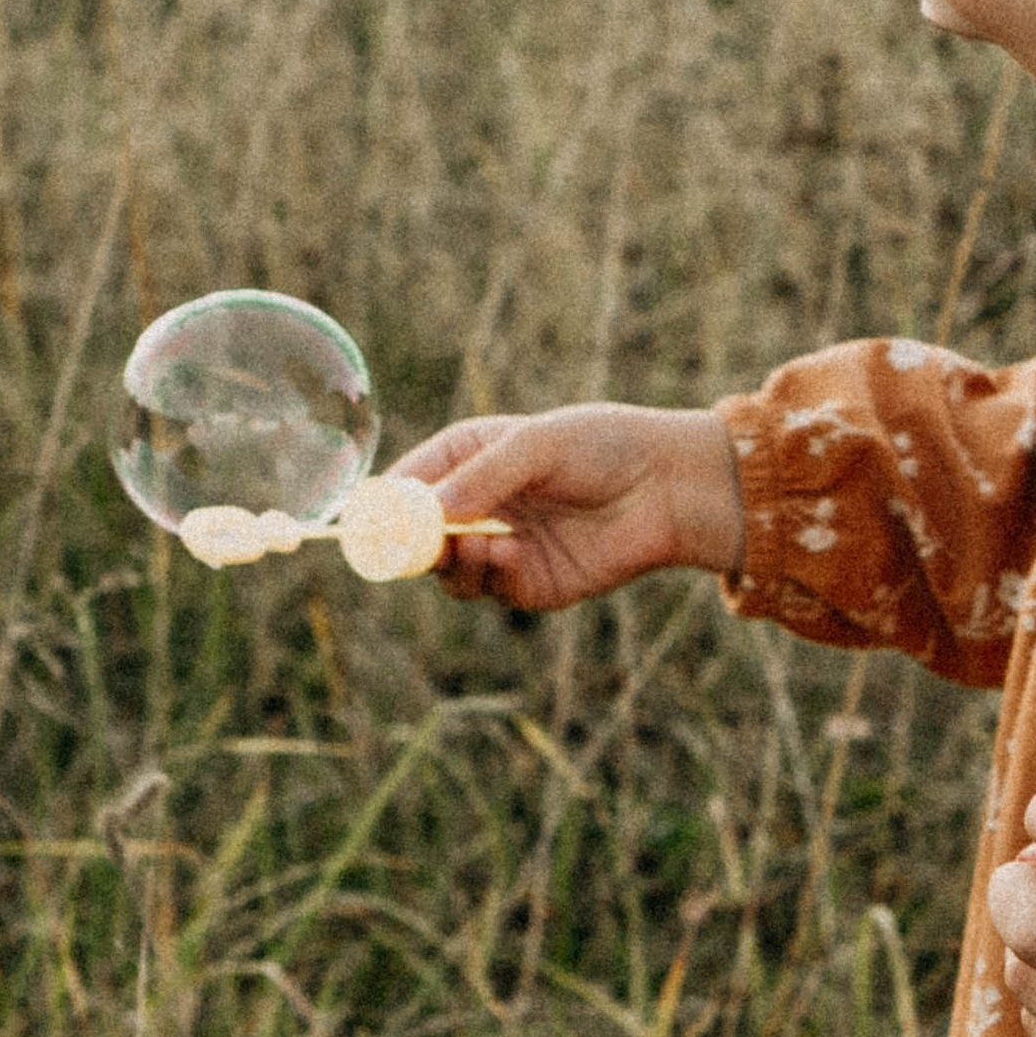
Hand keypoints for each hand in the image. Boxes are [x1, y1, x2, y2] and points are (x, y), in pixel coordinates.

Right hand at [390, 403, 744, 611]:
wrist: (669, 488)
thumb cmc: (604, 447)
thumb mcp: (538, 446)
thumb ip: (484, 477)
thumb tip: (432, 513)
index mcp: (471, 457)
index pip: (411, 481)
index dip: (385, 502)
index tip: (367, 518)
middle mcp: (478, 503)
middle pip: (418, 535)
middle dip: (408, 544)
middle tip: (409, 546)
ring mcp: (500, 545)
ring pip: (446, 571)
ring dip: (450, 563)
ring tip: (474, 545)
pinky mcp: (527, 582)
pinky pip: (487, 590)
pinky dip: (488, 577)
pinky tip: (510, 554)